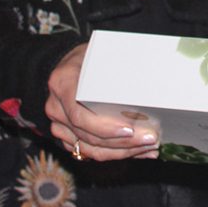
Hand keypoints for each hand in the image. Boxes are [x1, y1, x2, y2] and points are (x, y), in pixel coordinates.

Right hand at [45, 43, 158, 161]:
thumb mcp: (98, 53)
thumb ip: (115, 66)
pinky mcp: (67, 136)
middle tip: (151, 140)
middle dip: (122, 142)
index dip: (105, 127)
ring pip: (91, 148)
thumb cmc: (87, 56)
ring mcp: (59, 125)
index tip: (130, 130)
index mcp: (63, 84)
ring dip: (123, 152)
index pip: (80, 115)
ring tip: (149, 148)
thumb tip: (149, 75)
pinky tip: (138, 151)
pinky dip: (116, 153)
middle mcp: (56, 108)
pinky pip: (90, 151)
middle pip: (88, 136)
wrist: (65, 64)